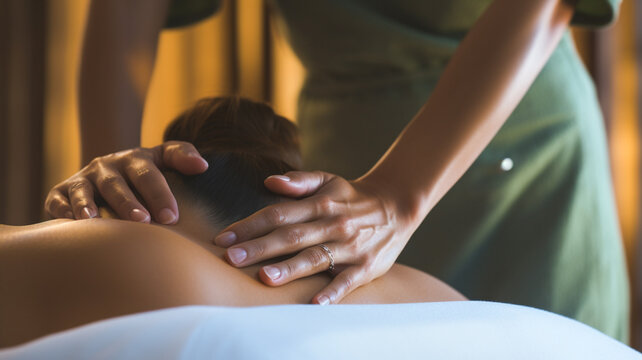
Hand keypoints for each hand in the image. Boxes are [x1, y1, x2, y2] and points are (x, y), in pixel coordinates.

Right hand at [45, 141, 207, 222]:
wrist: (108, 170)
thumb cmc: (144, 171)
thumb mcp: (163, 158)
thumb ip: (182, 156)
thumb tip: (202, 165)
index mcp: (134, 160)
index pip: (148, 175)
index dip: (159, 194)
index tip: (171, 217)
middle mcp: (106, 167)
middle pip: (117, 184)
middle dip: (128, 203)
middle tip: (142, 222)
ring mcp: (83, 179)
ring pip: (84, 191)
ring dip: (88, 205)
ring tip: (94, 220)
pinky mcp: (61, 192)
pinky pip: (57, 200)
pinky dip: (62, 210)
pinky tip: (71, 223)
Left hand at [213, 171, 417, 304]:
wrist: (398, 205)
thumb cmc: (352, 196)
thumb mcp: (329, 180)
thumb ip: (299, 181)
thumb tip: (269, 181)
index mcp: (320, 204)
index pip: (279, 214)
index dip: (250, 225)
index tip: (223, 237)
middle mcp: (333, 224)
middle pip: (292, 237)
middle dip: (260, 248)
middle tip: (230, 258)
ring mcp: (350, 247)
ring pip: (316, 258)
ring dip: (290, 269)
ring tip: (265, 278)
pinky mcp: (366, 267)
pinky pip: (347, 281)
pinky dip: (333, 293)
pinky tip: (315, 303)